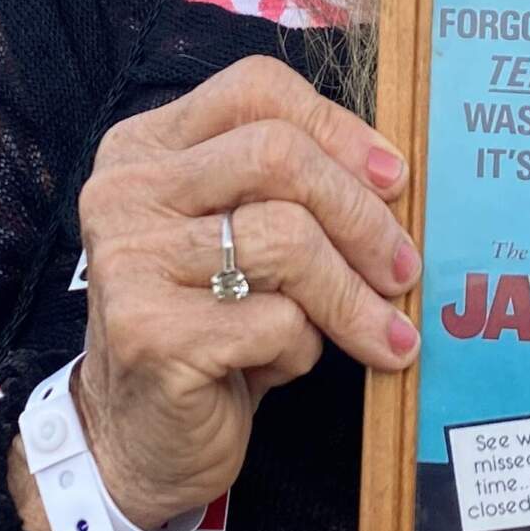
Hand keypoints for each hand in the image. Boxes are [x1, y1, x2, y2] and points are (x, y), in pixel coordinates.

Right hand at [70, 55, 418, 525]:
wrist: (141, 438)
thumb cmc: (209, 327)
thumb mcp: (239, 240)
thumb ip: (289, 191)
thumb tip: (396, 176)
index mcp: (145, 149)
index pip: (255, 92)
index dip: (338, 129)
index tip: (393, 181)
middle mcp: (126, 192)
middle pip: (279, 157)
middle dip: (362, 216)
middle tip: (403, 270)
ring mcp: (131, 261)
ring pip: (287, 239)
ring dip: (352, 296)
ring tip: (382, 334)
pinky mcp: (152, 333)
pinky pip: (276, 320)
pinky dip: (305, 347)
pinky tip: (288, 365)